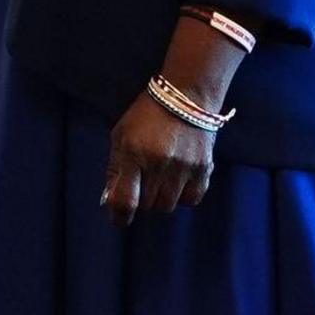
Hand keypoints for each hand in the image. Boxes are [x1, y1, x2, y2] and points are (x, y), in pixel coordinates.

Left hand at [99, 89, 214, 225]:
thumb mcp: (121, 135)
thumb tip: (111, 201)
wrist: (186, 95)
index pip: (125, 200)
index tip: (119, 220)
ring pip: (168, 205)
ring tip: (161, 178)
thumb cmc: (147, 115)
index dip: (119, 216)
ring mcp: (183, 166)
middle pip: (147, 205)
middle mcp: (159, 163)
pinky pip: (191, 199)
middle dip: (141, 200)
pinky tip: (178, 180)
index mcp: (133, 153)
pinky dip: (183, 195)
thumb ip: (115, 169)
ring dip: (161, 197)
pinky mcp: (203, 167)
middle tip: (143, 183)